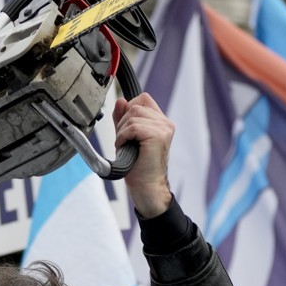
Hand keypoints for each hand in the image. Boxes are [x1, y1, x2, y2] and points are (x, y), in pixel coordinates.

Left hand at [112, 93, 173, 217]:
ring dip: (122, 130)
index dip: (129, 108)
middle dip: (123, 121)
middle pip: (136, 105)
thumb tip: (120, 100)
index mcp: (160, 122)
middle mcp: (165, 123)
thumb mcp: (126, 136)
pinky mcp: (158, 136)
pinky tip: (124, 147)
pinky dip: (123, 136)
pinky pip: (133, 126)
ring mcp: (164, 128)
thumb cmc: (137, 165)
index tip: (123, 126)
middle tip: (123, 140)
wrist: (146, 186)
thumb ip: (123, 118)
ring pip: (133, 114)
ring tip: (124, 145)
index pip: (143, 99)